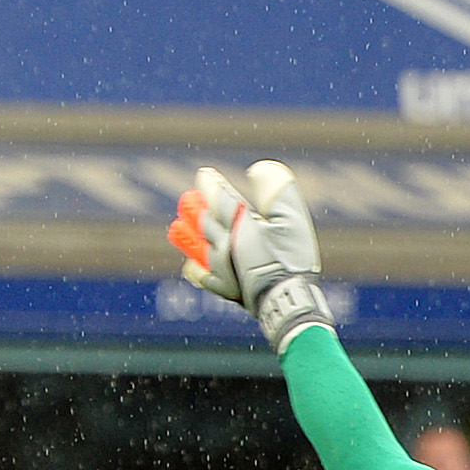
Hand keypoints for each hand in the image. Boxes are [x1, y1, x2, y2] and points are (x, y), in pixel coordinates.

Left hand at [170, 160, 332, 348]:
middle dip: (197, 209)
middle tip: (187, 200)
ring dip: (189, 236)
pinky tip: (191, 266)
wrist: (286, 301)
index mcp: (239, 224)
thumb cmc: (291, 259)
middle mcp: (224, 244)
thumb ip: (275, 192)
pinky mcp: (226, 289)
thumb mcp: (292, 220)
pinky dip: (195, 268)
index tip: (203, 175)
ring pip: (199, 247)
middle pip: (206, 222)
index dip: (211, 186)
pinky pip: (203, 276)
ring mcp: (221, 268)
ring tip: (177, 227)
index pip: (221, 199)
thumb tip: (258, 168)